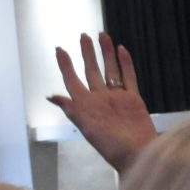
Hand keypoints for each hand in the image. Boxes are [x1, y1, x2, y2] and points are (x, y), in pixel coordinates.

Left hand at [47, 32, 156, 174]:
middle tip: (83, 36)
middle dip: (87, 54)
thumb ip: (72, 110)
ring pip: (110, 70)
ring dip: (106, 54)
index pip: (72, 80)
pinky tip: (122, 50)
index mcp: (86, 105)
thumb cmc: (111, 145)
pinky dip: (125, 64)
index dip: (65, 66)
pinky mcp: (133, 99)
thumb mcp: (87, 128)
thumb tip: (51, 97)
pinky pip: (128, 77)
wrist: (137, 154)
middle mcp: (100, 99)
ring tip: (102, 36)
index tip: (60, 49)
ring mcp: (117, 98)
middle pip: (91, 71)